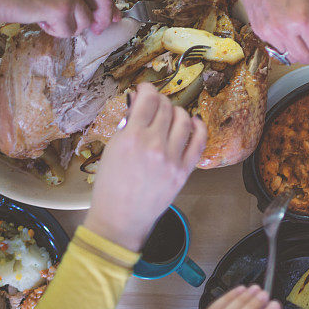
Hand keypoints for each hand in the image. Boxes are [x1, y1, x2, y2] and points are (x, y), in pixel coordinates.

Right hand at [0, 0, 118, 36]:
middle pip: (104, 1)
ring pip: (85, 20)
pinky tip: (39, 19)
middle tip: (97, 29)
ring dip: (67, 25)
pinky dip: (55, 30)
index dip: (107, 4)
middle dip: (102, 19)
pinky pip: (69, 30)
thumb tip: (93, 4)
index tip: (113, 15)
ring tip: (45, 16)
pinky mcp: (62, 8)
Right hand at [83, 83, 206, 250]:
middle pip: (166, 107)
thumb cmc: (110, 187)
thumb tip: (138, 104)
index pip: (148, 99)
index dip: (147, 89)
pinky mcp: (184, 171)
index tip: (145, 89)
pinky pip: (199, 142)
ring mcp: (172, 158)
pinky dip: (198, 127)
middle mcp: (154, 145)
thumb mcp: (111, 150)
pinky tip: (194, 122)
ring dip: (177, 111)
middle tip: (155, 104)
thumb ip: (127, 125)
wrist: (121, 218)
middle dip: (160, 100)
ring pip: (184, 120)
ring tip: (171, 114)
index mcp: (131, 137)